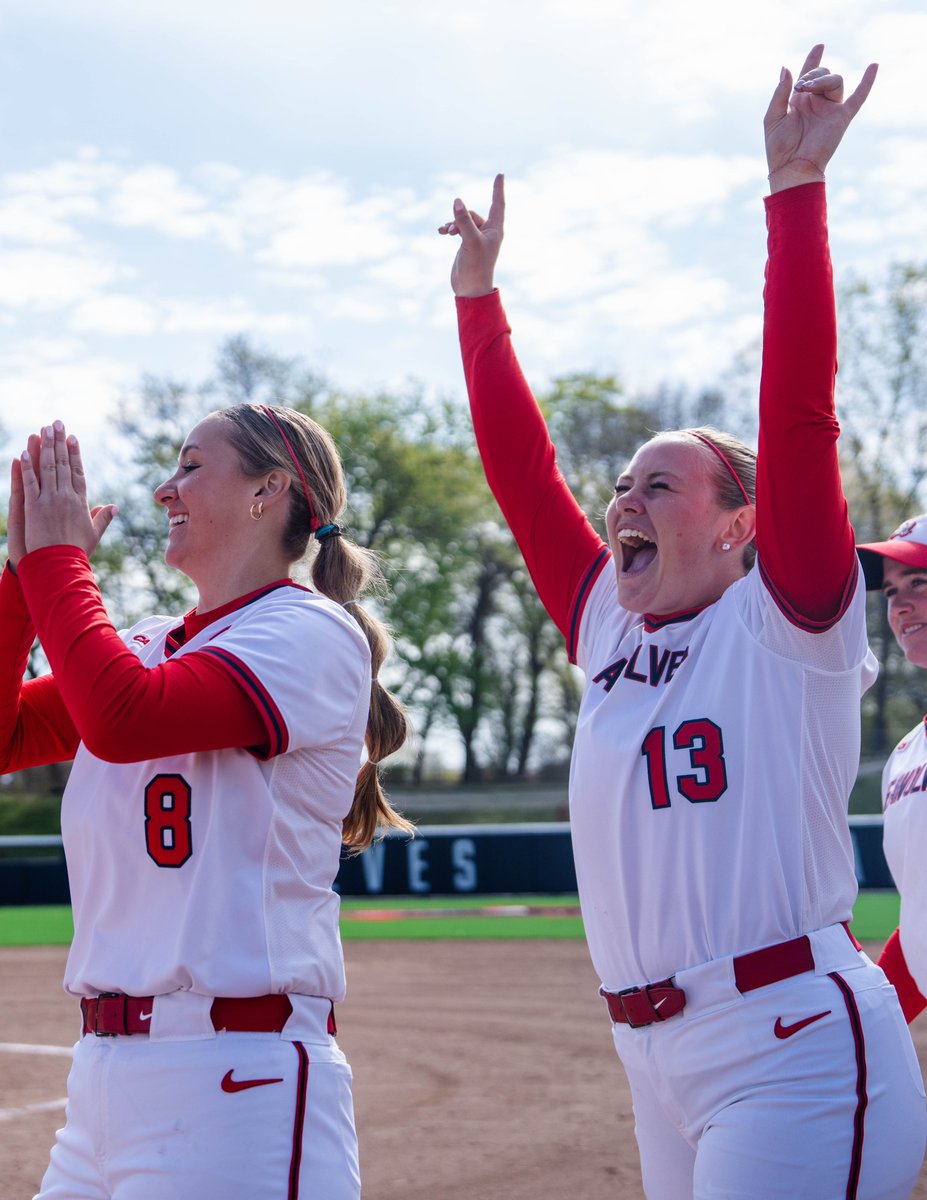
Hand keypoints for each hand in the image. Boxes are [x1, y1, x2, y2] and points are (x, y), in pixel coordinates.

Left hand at [14, 421, 117, 563]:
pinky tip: (24, 452)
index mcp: (80, 502)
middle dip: (59, 442)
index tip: (73, 438)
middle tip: (56, 423)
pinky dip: (27, 467)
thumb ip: (103, 518)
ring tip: (43, 429)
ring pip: (48, 468)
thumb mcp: (93, 533)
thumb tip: (115, 506)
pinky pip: (30, 483)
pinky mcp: (34, 507)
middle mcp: (66, 497)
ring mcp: (50, 500)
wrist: (61, 564)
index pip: (78, 472)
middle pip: (63, 464)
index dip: (75, 454)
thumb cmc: (78, 551)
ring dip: (45, 447)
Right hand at [438, 173, 504, 296]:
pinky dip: (450, 228)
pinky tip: (441, 232)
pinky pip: (458, 229)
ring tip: (445, 231)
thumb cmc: (476, 266)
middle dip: (461, 217)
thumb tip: (457, 201)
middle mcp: (488, 233)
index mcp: (495, 230)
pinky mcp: (466, 244)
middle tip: (452, 230)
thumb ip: (463, 220)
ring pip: (463, 221)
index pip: (498, 204)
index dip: (498, 189)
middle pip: (473, 214)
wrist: (470, 288)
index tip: (500, 174)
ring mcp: (476, 238)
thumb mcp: (469, 240)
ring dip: (453, 223)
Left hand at [764, 44, 877, 192]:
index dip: (813, 59)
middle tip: (800, 87)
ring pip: (836, 81)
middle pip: (823, 73)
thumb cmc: (779, 148)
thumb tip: (787, 67)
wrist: (791, 168)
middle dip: (813, 73)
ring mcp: (830, 109)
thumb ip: (780, 92)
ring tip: (808, 88)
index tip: (819, 46)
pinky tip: (874, 66)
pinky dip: (867, 82)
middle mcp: (816, 103)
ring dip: (823, 79)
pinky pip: (858, 97)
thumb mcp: (773, 116)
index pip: (809, 73)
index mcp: (799, 101)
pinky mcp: (841, 118)